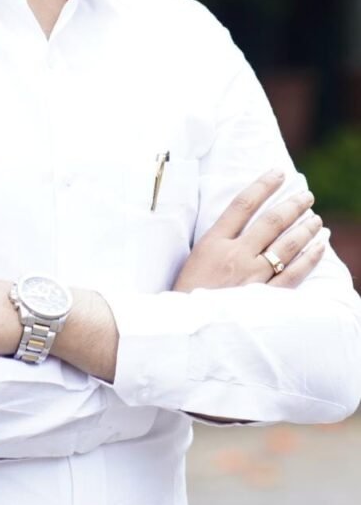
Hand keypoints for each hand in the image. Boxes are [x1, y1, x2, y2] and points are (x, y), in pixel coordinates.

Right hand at [173, 169, 323, 292]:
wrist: (185, 331)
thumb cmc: (186, 294)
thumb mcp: (194, 259)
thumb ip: (217, 241)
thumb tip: (240, 223)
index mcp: (213, 243)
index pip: (242, 204)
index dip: (263, 185)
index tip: (278, 173)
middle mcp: (236, 256)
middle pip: (271, 222)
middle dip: (292, 205)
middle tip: (306, 195)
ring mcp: (252, 277)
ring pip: (287, 245)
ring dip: (305, 228)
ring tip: (316, 218)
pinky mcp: (265, 298)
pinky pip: (294, 273)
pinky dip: (310, 257)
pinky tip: (320, 246)